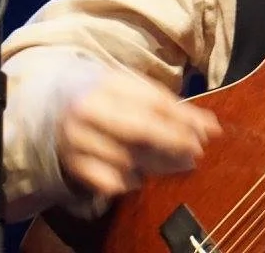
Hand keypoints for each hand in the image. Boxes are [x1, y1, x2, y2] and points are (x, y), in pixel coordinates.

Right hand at [55, 70, 220, 199]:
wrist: (54, 100)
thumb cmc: (107, 93)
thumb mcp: (135, 87)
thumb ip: (170, 105)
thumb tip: (211, 127)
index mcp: (108, 83)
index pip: (154, 102)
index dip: (184, 120)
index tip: (209, 133)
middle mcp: (89, 110)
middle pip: (140, 130)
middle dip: (174, 143)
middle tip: (195, 153)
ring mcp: (76, 138)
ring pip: (127, 158)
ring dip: (157, 165)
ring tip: (177, 164)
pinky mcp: (71, 163)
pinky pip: (107, 180)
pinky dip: (128, 182)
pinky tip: (140, 177)